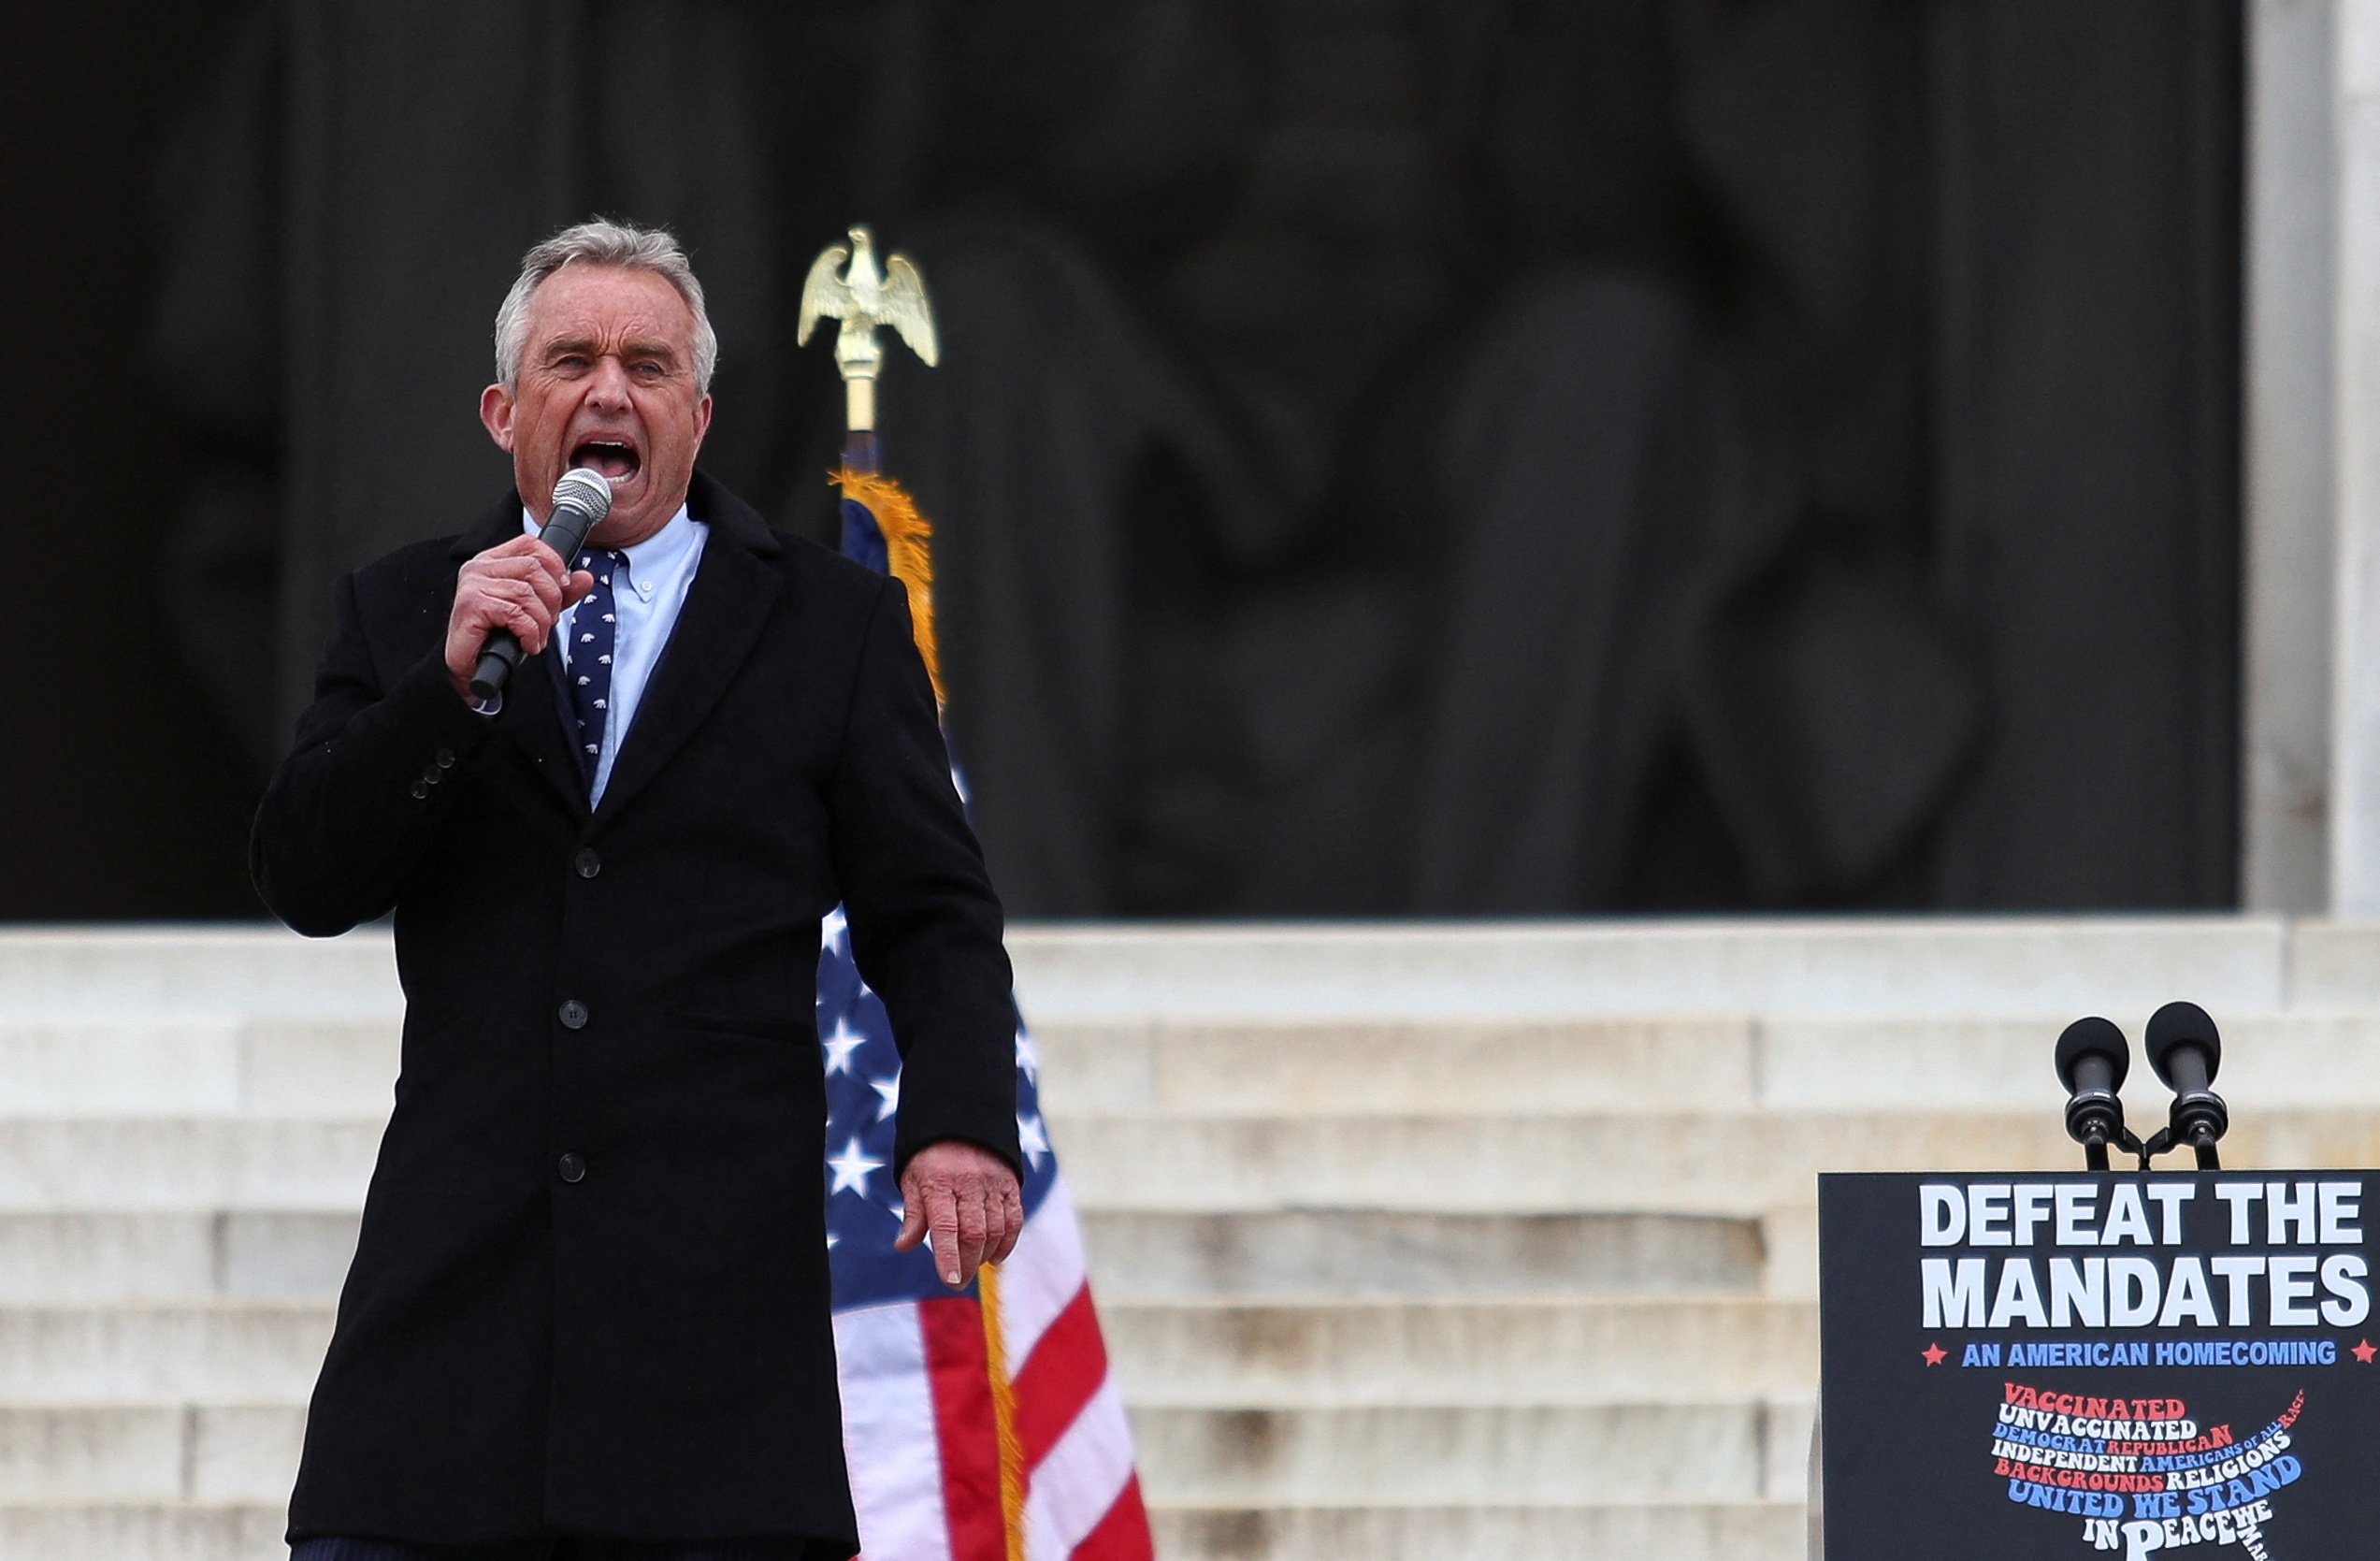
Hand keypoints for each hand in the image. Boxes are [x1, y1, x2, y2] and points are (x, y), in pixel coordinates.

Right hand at [444, 534, 593, 698]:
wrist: (470, 668)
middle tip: (548, 622)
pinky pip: (516, 614)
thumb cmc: (496, 637)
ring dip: (541, 622)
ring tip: (537, 637)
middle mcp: (479, 568)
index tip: (563, 586)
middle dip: (552, 599)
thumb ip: (559, 593)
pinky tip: (527, 644)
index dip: (554, 563)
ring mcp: (472, 585)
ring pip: (526, 594)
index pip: (530, 544)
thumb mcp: (535, 610)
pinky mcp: (471, 605)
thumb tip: (585, 578)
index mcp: (493, 561)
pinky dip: (530, 633)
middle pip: (533, 568)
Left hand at [895, 1138, 1023, 1287]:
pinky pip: (1014, 1219)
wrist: (962, 1119)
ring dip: (984, 1255)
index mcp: (939, 1184)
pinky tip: (995, 1257)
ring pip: (994, 1229)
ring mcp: (992, 1184)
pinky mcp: (1010, 1184)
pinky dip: (1006, 1242)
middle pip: (973, 1233)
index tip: (950, 1280)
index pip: (945, 1226)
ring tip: (972, 1265)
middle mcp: (968, 1183)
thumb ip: (913, 1214)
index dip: (948, 1256)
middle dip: (966, 1263)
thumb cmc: (931, 1157)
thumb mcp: (912, 1180)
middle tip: (958, 1280)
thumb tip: (903, 1246)